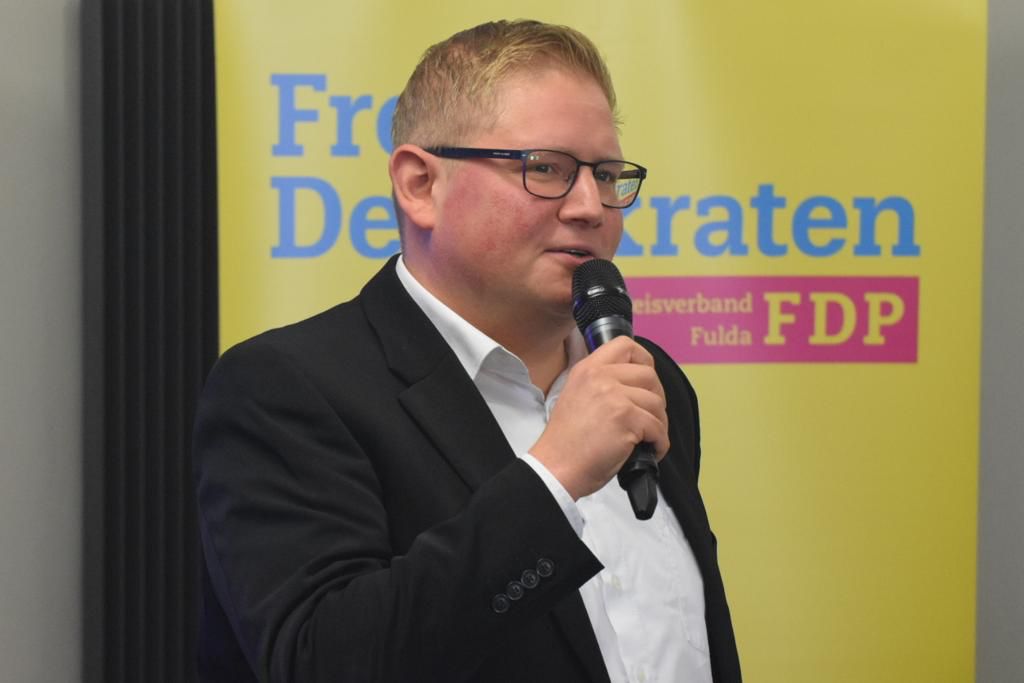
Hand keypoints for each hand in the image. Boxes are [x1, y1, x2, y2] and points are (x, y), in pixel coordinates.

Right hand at [530, 336, 668, 499]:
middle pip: (649, 375)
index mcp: (587, 369)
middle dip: (656, 398)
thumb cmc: (566, 443)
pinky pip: (658, 427)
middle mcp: (600, 376)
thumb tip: (634, 388)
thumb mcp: (576, 397)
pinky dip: (660, 442)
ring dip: (659, 424)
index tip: (645, 381)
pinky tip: (650, 450)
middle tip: (650, 417)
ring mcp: (614, 396)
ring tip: (649, 439)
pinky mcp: (626, 418)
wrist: (555, 468)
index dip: (643, 361)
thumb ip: (600, 384)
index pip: (625, 345)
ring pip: (657, 403)